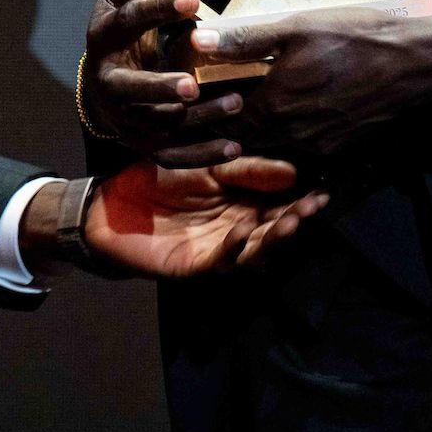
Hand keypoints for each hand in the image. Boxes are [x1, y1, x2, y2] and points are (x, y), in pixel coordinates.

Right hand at [82, 0, 249, 167]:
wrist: (104, 90)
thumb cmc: (122, 34)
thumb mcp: (118, 1)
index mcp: (104, 40)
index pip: (128, 22)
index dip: (157, 9)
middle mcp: (110, 84)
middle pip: (132, 89)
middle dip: (161, 87)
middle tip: (193, 84)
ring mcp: (127, 118)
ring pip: (160, 124)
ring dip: (198, 119)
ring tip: (236, 103)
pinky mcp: (145, 144)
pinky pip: (175, 155)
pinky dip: (204, 154)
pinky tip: (235, 147)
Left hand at [83, 156, 327, 277]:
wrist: (108, 204)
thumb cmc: (155, 180)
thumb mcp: (203, 165)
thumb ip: (243, 169)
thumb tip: (293, 171)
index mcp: (239, 203)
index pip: (277, 203)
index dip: (300, 199)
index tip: (323, 190)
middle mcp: (234, 229)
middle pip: (272, 228)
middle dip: (295, 218)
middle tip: (315, 205)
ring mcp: (216, 251)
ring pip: (254, 249)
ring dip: (273, 236)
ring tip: (291, 220)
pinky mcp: (194, 266)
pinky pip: (221, 260)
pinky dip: (234, 246)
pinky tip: (244, 229)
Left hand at [193, 5, 431, 156]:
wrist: (415, 64)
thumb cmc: (353, 37)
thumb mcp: (295, 28)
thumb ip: (245, 40)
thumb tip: (196, 41)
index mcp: (273, 107)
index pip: (222, 124)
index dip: (203, 117)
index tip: (188, 107)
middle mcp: (291, 136)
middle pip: (244, 142)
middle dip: (223, 130)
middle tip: (208, 111)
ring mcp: (317, 147)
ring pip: (271, 149)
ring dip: (254, 136)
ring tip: (242, 112)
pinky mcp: (339, 149)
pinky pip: (300, 151)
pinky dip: (285, 139)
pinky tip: (286, 116)